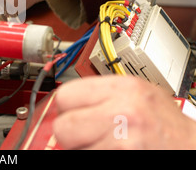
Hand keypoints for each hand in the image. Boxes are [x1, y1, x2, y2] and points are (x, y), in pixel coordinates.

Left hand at [53, 75, 195, 149]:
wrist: (193, 148)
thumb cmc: (166, 124)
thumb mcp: (137, 94)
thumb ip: (103, 95)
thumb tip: (69, 103)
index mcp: (122, 88)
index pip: (65, 95)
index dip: (66, 108)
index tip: (72, 114)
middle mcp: (122, 112)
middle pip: (64, 126)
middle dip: (70, 134)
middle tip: (85, 135)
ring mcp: (122, 141)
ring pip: (73, 148)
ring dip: (83, 148)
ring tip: (104, 144)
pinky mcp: (121, 158)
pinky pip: (86, 157)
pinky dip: (94, 155)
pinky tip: (110, 151)